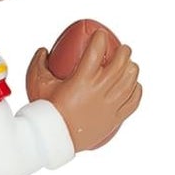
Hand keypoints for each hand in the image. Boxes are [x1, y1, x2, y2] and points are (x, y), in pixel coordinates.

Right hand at [29, 33, 140, 151]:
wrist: (54, 139)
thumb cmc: (45, 111)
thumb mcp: (38, 84)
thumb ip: (39, 64)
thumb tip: (44, 50)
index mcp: (81, 81)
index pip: (96, 53)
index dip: (100, 40)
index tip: (101, 35)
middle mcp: (99, 91)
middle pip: (119, 65)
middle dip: (124, 53)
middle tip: (123, 48)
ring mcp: (109, 106)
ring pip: (129, 82)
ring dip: (132, 69)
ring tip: (130, 64)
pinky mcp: (114, 119)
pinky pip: (132, 103)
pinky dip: (136, 91)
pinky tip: (135, 85)